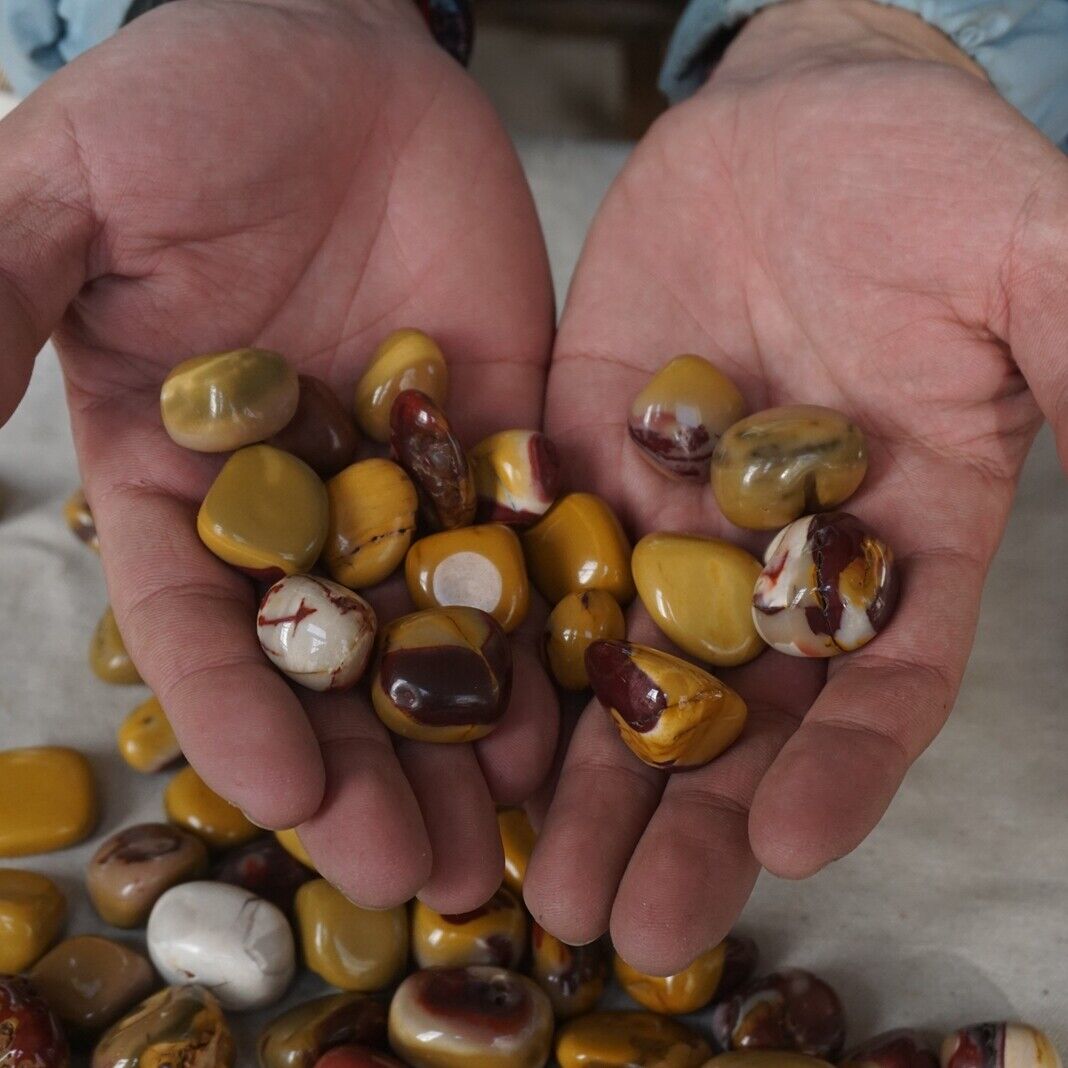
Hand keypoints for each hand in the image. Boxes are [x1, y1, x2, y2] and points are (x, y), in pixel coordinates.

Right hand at [0, 0, 555, 909]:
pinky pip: (530, 551)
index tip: (283, 800)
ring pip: (441, 636)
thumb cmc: (186, 108)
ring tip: (513, 842)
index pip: (202, 632)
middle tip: (429, 881)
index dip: (236, 720)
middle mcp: (300, 507)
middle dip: (374, 775)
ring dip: (473, 739)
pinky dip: (552, 633)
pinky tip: (582, 712)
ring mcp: (411, 481)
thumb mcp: (66, 200)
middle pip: (334, 668)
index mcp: (183, 481)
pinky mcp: (502, 441)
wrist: (334, 51)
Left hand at [524, 0, 1067, 971]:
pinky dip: (512, 651)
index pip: (882, 681)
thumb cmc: (923, 178)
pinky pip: (541, 572)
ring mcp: (670, 518)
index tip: (793, 843)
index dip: (846, 766)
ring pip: (627, 670)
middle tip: (629, 928)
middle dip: (686, 819)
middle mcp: (777, 558)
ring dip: (587, 778)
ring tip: (544, 882)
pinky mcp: (580, 467)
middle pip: (737, 713)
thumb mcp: (1024, 256)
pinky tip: (474, 735)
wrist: (789, 122)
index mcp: (899, 539)